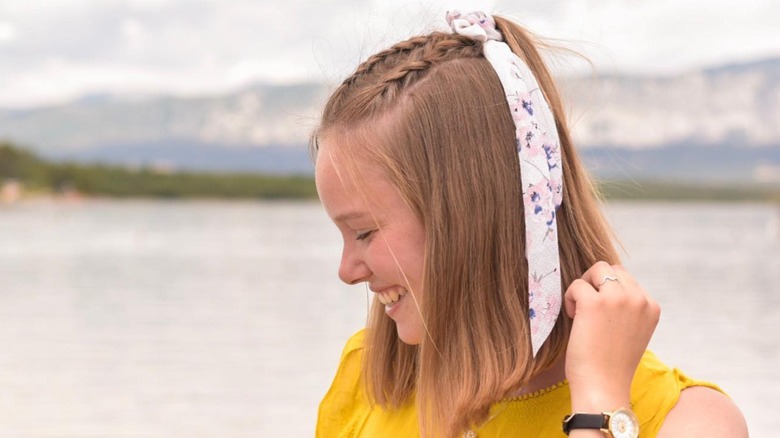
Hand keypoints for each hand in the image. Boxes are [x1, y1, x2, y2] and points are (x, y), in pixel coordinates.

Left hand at [563, 262, 659, 411]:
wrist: (603, 387)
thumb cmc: (610, 364)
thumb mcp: (631, 331)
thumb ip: (626, 308)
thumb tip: (604, 284)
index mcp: (651, 307)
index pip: (627, 280)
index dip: (608, 292)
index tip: (601, 316)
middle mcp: (639, 299)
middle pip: (611, 269)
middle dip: (595, 283)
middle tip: (586, 308)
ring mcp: (618, 299)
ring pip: (596, 269)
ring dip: (583, 286)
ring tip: (580, 311)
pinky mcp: (595, 303)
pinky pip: (577, 285)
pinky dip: (570, 297)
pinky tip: (573, 318)